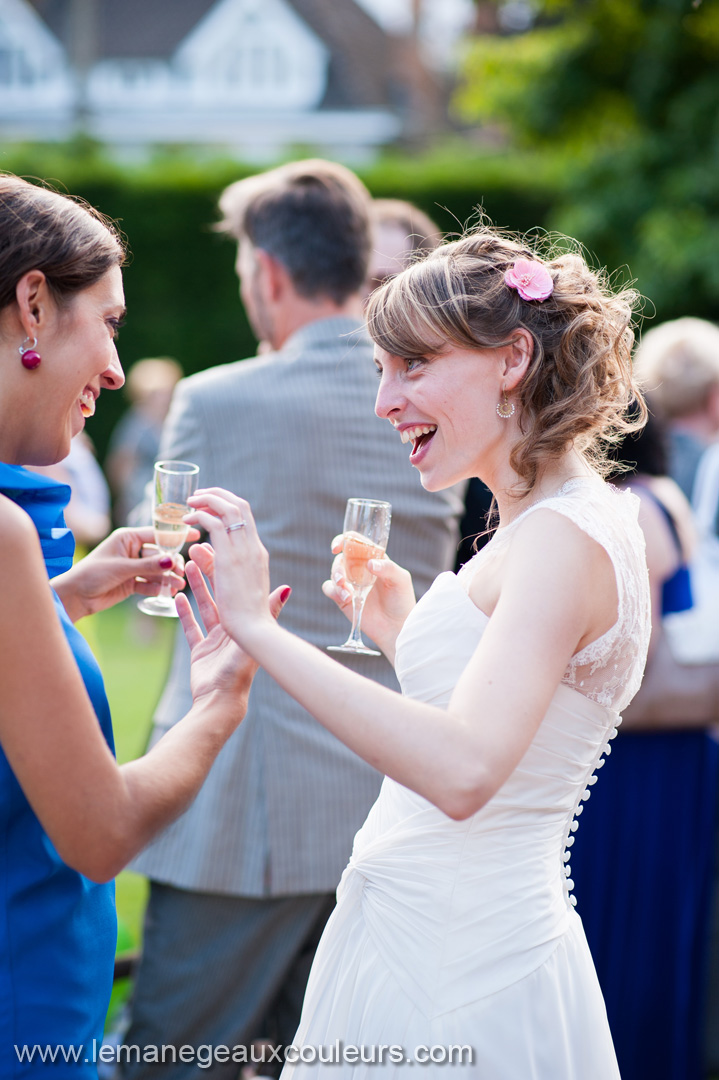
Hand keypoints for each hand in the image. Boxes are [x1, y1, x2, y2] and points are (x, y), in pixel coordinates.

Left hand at [52, 526, 199, 622]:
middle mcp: (132, 551)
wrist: (76, 597)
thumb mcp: (122, 568)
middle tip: (181, 572)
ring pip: (156, 571)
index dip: (175, 536)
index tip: (194, 535)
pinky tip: (168, 592)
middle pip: (159, 554)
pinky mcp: (132, 583)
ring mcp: (132, 567)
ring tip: (178, 585)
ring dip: (167, 578)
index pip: (156, 534)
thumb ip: (148, 566)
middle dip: (171, 563)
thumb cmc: (93, 574)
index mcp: (127, 538)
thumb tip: (171, 561)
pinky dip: (158, 588)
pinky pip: (150, 583)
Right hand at [177, 542, 290, 707]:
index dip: (228, 569)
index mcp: (244, 623)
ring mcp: (215, 640)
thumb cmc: (239, 672)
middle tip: (197, 551)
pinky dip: (184, 613)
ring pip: (204, 607)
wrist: (221, 701)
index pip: (236, 589)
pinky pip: (190, 628)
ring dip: (196, 587)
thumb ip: (268, 611)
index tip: (221, 549)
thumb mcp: (252, 637)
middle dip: (209, 572)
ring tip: (187, 566)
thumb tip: (287, 588)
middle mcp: (231, 628)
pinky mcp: (200, 651)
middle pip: (219, 593)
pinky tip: (177, 597)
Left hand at [184, 488, 276, 649]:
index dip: (228, 506)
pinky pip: (214, 526)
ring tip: (189, 503)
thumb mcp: (236, 591)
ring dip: (207, 501)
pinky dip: (199, 517)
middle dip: (217, 496)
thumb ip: (222, 570)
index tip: (210, 505)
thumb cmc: (247, 621)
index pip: (245, 519)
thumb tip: (211, 555)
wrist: (254, 634)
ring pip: (227, 511)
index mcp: (258, 556)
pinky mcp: (229, 559)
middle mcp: (253, 549)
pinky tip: (186, 521)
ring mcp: (243, 552)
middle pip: (239, 507)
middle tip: (197, 496)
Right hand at [322, 535, 415, 659]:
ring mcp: (350, 583)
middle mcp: (359, 568)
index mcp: (373, 558)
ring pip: (333, 573)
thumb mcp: (400, 580)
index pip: (354, 542)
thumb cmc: (402, 600)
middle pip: (341, 558)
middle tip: (342, 580)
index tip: (338, 546)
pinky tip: (346, 599)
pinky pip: (330, 588)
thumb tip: (370, 564)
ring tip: (347, 593)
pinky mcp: (343, 598)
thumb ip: (388, 568)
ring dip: (336, 579)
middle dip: (337, 567)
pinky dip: (334, 591)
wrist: (396, 627)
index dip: (343, 540)